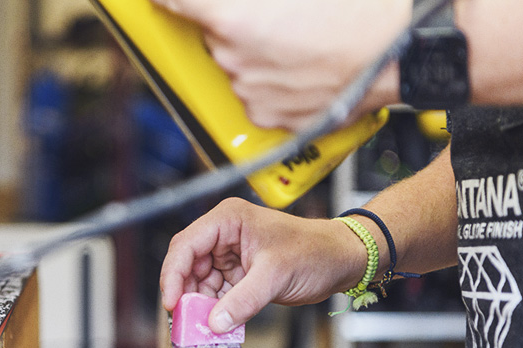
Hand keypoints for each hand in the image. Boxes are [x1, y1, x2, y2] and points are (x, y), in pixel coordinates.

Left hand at [151, 0, 409, 129]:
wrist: (405, 52)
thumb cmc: (362, 9)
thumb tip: (236, 3)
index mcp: (234, 19)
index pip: (176, 3)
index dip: (166, 0)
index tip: (160, 0)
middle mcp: (234, 59)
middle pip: (213, 34)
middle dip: (232, 21)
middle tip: (271, 13)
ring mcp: (251, 92)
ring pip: (236, 64)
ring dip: (253, 51)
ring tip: (297, 38)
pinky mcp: (270, 117)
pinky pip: (255, 92)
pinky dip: (269, 79)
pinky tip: (300, 64)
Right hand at [160, 198, 364, 332]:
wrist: (341, 260)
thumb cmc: (314, 251)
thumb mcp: (275, 275)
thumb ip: (242, 301)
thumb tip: (213, 324)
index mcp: (228, 220)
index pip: (186, 245)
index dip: (173, 275)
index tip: (173, 303)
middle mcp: (223, 234)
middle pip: (188, 264)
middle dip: (186, 293)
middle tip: (185, 320)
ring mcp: (229, 254)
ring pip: (199, 281)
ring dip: (200, 304)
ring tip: (204, 326)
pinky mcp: (238, 273)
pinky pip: (216, 292)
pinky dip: (215, 309)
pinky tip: (218, 324)